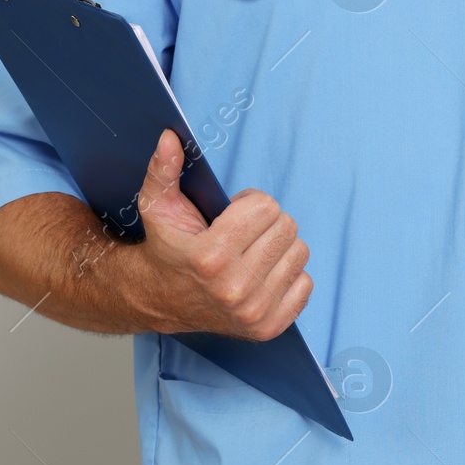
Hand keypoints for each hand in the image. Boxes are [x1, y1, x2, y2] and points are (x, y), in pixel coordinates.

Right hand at [125, 129, 311, 341]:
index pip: (266, 207)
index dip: (249, 204)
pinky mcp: (268, 327)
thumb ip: (164, 170)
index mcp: (210, 256)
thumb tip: (171, 138)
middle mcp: (234, 288)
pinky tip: (260, 275)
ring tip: (251, 253)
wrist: (158, 299)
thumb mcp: (158, 206)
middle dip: (267, 223)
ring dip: (278, 248)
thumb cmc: (166, 248)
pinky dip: (288, 276)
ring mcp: (253, 311)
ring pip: (300, 253)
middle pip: (286, 228)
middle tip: (242, 234)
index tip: (231, 215)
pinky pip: (306, 284)